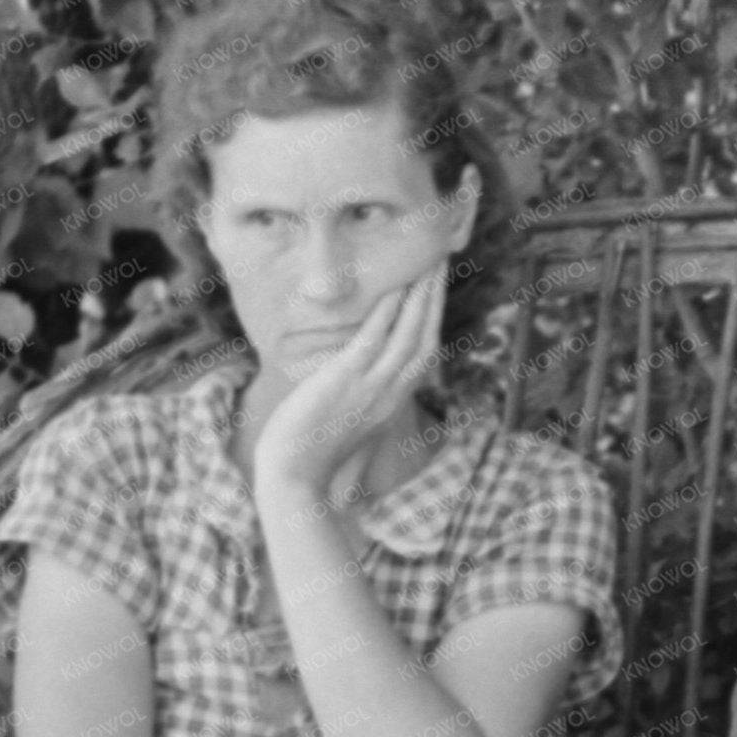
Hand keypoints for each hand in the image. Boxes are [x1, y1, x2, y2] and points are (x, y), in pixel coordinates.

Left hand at [249, 269, 445, 502]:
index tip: (435, 287)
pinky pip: (373, 341)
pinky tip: (393, 288)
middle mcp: (390, 394)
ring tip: (427, 264)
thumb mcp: (343, 420)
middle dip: (436, 298)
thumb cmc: (310, 454)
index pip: (423, 353)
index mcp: (391, 402)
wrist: (295, 476)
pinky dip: (386, 313)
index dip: (433, 317)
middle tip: (441, 261)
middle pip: (425, 338)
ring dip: (421, 297)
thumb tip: (349, 371)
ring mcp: (371, 388)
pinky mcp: (346, 381)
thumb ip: (354, 394)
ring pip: (408, 335)